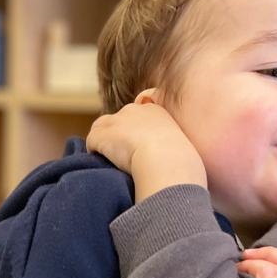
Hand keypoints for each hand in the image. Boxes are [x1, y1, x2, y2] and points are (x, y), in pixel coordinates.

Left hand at [86, 96, 206, 201]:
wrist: (167, 162)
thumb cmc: (181, 164)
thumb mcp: (184, 149)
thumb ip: (173, 147)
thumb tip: (172, 160)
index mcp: (157, 112)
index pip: (137, 117)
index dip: (135, 135)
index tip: (141, 150)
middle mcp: (135, 110)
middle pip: (117, 121)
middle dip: (119, 138)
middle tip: (127, 159)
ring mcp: (117, 120)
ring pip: (101, 131)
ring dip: (105, 147)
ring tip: (115, 165)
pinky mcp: (102, 134)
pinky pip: (92, 145)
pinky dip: (97, 156)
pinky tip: (108, 167)